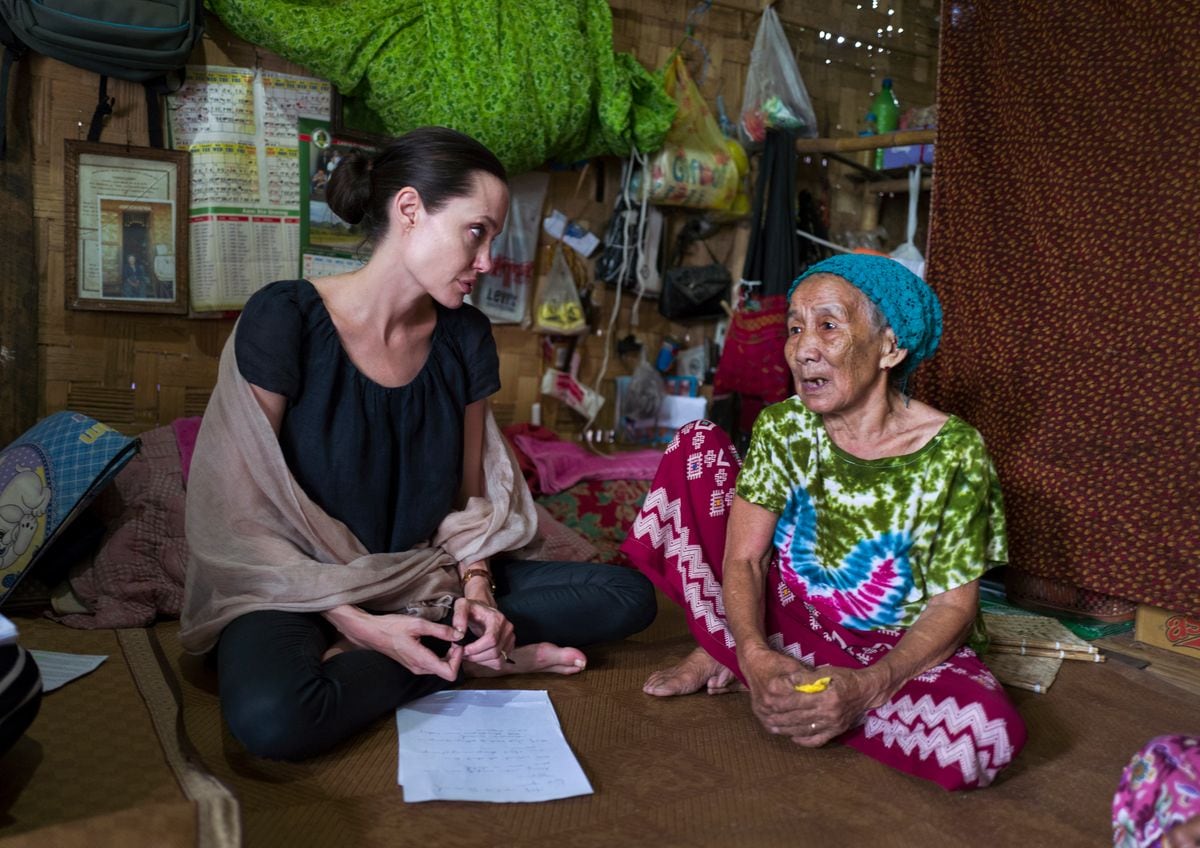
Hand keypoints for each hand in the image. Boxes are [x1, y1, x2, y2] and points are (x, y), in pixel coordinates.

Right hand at [348, 611, 465, 681]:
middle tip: (454, 639)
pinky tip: (440, 642)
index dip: (458, 659)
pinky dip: (440, 656)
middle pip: (447, 671)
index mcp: (422, 660)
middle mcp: (419, 668)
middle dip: (455, 656)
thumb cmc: (392, 627)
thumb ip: (440, 630)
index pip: (450, 673)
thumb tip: (458, 634)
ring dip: (448, 656)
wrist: (372, 632)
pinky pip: (432, 664)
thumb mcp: (418, 624)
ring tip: (448, 639)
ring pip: (440, 668)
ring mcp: (415, 667)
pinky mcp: (413, 664)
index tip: (457, 644)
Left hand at [453, 597, 515, 669]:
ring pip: (498, 659)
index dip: (476, 648)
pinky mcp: (509, 646)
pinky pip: (500, 662)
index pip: (491, 639)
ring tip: (469, 655)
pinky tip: (478, 657)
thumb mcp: (462, 606)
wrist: (481, 610)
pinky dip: (488, 663)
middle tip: (463, 654)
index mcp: (497, 618)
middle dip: (476, 656)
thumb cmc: (472, 609)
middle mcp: (507, 628)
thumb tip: (459, 634)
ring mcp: (510, 638)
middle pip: (494, 652)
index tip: (464, 650)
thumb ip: (459, 617)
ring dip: (481, 661)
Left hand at [738, 644, 882, 747]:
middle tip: (766, 719)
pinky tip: (793, 737)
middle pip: (799, 718)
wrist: (866, 691)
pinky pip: (818, 740)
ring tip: (774, 729)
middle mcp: (830, 714)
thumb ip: (806, 678)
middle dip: (780, 719)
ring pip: (806, 730)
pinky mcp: (837, 731)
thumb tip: (787, 680)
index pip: (798, 702)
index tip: (768, 702)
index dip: (781, 703)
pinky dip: (804, 740)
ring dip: (788, 731)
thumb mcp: (826, 672)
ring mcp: (834, 725)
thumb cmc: (845, 678)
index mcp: (827, 697)